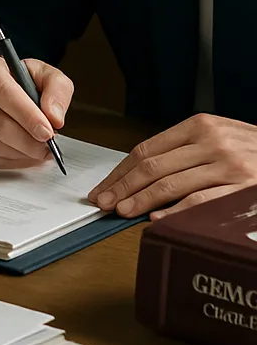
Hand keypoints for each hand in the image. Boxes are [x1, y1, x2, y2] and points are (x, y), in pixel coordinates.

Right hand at [0, 52, 73, 168]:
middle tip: (47, 147)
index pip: (2, 90)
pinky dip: (6, 161)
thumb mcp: (44, 75)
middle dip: (27, 141)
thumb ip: (57, 90)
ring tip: (36, 151)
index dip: (26, 115)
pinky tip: (20, 154)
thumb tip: (54, 117)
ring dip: (19, 153)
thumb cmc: (18, 81)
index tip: (47, 132)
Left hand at [88, 114, 256, 218]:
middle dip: (123, 187)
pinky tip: (156, 218)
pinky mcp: (243, 188)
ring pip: (170, 184)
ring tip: (121, 212)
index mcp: (199, 126)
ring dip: (141, 200)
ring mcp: (228, 165)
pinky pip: (201, 201)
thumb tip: (140, 173)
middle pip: (152, 167)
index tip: (104, 186)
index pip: (146, 150)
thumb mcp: (219, 138)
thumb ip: (185, 150)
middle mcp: (211, 142)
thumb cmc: (253, 150)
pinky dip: (175, 211)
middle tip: (103, 202)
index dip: (121, 171)